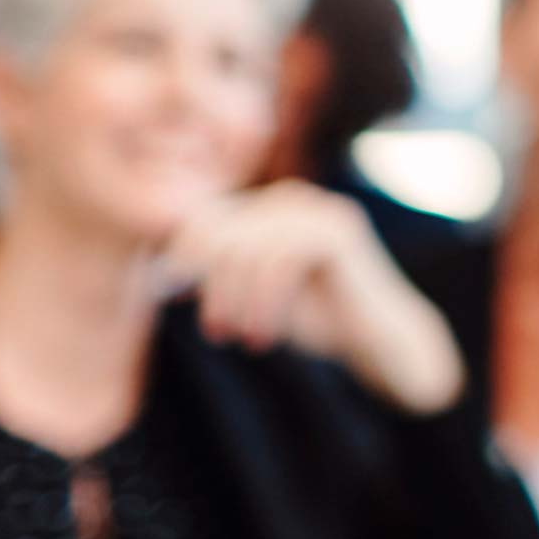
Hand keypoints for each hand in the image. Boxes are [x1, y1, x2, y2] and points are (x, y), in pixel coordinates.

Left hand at [163, 182, 462, 413]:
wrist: (378, 339)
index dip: (183, 258)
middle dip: (213, 286)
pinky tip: (267, 334)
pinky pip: (279, 258)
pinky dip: (265, 302)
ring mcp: (317, 209)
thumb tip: (159, 269)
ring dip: (238, 301)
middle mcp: (291, 198)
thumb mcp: (253, 294)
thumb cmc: (315, 319)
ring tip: (243, 337)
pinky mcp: (337, 228)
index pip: (206, 218)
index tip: (175, 299)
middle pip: (221, 231)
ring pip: (247, 248)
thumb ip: (219, 273)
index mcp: (269, 208)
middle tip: (217, 332)